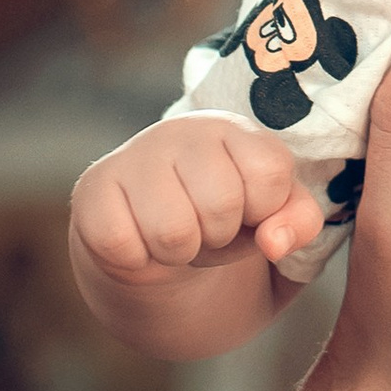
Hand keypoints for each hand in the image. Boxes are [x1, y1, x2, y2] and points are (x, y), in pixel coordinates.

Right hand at [70, 113, 320, 282]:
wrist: (149, 237)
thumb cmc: (223, 220)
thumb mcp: (273, 219)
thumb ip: (298, 222)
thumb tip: (274, 242)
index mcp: (232, 128)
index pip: (270, 172)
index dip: (263, 211)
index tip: (247, 212)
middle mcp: (180, 130)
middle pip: (221, 205)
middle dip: (219, 237)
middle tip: (205, 228)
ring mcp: (131, 155)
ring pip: (172, 232)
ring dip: (180, 253)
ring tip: (176, 236)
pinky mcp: (92, 189)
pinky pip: (124, 247)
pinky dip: (139, 262)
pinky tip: (139, 241)